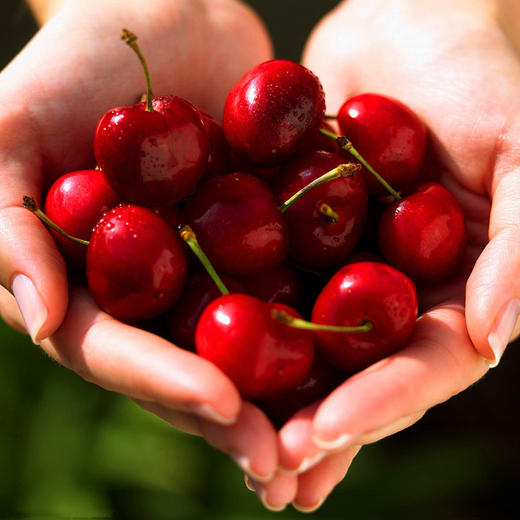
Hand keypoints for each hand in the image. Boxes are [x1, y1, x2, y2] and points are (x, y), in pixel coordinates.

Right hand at [0, 0, 278, 481]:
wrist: (161, 13)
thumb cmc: (74, 60)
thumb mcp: (13, 127)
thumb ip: (7, 221)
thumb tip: (38, 319)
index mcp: (85, 279)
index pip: (117, 350)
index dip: (163, 383)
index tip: (220, 406)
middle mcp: (147, 289)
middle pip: (186, 366)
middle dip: (230, 415)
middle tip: (281, 462)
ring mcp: (204, 268)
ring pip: (243, 346)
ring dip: (281, 395)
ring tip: (322, 442)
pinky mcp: (257, 238)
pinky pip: (289, 286)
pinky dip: (320, 325)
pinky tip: (357, 363)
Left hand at [249, 0, 519, 510]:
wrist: (406, 23)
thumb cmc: (476, 77)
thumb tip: (497, 338)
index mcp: (459, 290)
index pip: (422, 367)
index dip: (377, 407)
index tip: (321, 438)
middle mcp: (401, 294)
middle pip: (359, 377)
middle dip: (317, 429)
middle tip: (270, 477)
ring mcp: (348, 271)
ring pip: (311, 350)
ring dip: (276, 403)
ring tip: (238, 454)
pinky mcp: (300, 240)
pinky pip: (270, 290)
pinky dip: (242, 330)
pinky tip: (205, 367)